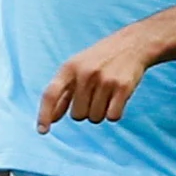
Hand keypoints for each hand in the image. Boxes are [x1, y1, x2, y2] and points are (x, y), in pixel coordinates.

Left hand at [37, 25, 161, 131]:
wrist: (133, 44)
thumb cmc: (99, 60)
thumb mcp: (76, 69)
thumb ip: (62, 94)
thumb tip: (50, 119)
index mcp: (69, 68)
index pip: (50, 94)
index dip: (44, 114)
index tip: (42, 131)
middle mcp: (85, 73)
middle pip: (77, 115)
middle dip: (85, 111)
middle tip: (95, 93)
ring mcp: (104, 80)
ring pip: (95, 118)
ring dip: (100, 112)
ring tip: (106, 93)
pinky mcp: (123, 87)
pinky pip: (112, 117)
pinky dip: (114, 113)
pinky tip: (117, 98)